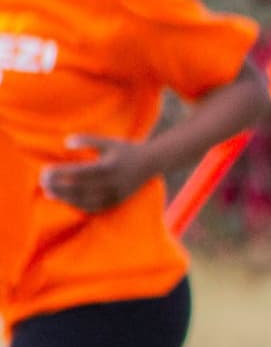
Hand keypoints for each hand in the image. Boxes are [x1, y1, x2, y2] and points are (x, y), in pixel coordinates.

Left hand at [40, 136, 160, 213]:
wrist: (151, 163)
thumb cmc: (125, 150)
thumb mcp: (107, 141)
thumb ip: (87, 139)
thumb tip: (65, 143)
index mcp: (108, 167)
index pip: (77, 172)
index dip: (59, 173)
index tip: (44, 171)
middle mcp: (111, 183)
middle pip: (78, 188)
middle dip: (57, 186)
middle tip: (42, 183)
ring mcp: (114, 194)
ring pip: (84, 200)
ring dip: (64, 198)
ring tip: (49, 193)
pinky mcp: (116, 201)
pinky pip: (93, 207)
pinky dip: (77, 205)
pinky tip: (65, 200)